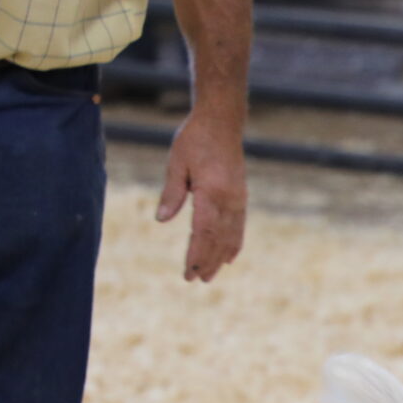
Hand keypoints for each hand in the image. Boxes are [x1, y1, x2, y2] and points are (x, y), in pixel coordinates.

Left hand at [157, 108, 247, 282]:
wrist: (222, 122)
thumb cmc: (195, 139)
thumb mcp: (177, 162)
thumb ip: (171, 193)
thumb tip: (161, 220)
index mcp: (211, 192)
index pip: (203, 231)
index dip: (196, 254)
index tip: (188, 272)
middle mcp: (229, 199)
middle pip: (218, 239)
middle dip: (207, 261)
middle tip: (196, 280)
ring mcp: (238, 199)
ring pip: (231, 236)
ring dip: (220, 257)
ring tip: (210, 275)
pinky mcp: (241, 196)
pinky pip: (239, 226)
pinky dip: (234, 243)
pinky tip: (229, 257)